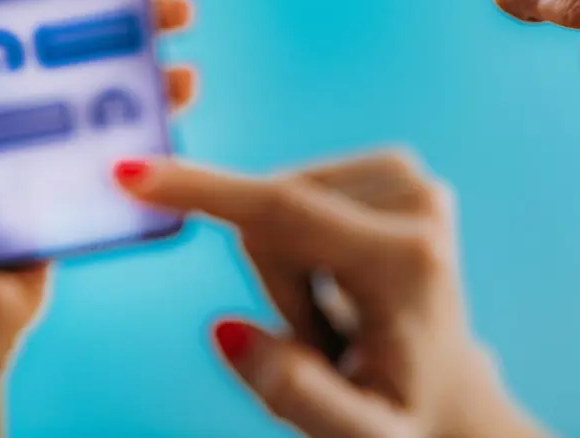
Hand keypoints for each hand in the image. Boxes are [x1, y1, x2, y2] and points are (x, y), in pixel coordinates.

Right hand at [113, 155, 548, 437]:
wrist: (450, 389)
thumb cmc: (402, 415)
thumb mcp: (357, 434)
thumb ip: (294, 391)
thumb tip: (223, 329)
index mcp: (406, 261)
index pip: (282, 209)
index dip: (200, 189)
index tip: (129, 172)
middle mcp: (418, 201)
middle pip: (273, 208)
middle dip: (270, 273)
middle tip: (316, 333)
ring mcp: (413, 178)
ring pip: (281, 193)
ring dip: (285, 256)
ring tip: (335, 308)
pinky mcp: (399, 167)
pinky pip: (301, 185)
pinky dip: (300, 231)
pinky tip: (341, 272)